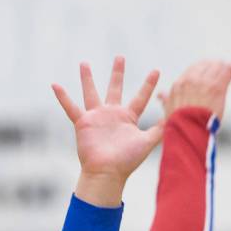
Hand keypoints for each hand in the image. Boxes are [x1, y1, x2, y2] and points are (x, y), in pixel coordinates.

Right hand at [52, 56, 162, 206]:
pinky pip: (71, 108)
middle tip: (120, 57)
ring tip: (84, 63)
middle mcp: (112, 115)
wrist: (106, 173)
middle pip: (115, 88)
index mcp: (128, 118)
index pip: (141, 98)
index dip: (149, 85)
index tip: (157, 70)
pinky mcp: (83, 123)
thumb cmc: (127, 161)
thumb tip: (175, 115)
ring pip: (91, 93)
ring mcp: (97, 118)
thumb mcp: (147, 142)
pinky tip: (55, 85)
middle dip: (117, 73)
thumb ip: (160, 128)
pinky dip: (63, 97)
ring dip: (87, 78)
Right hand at [159, 60, 230, 122]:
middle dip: (217, 66)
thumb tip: (160, 95)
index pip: (194, 69)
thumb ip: (167, 100)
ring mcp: (203, 81)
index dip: (205, 70)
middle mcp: (191, 79)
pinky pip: (230, 70)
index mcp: (179, 84)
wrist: (187, 133)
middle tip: (226, 69)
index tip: (211, 73)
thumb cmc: (180, 126)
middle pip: (207, 64)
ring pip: (219, 66)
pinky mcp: (216, 86)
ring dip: (228, 67)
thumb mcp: (170, 111)